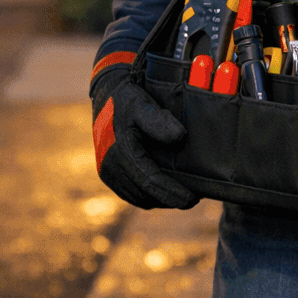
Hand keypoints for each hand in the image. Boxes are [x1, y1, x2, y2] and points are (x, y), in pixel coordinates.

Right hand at [91, 64, 200, 209]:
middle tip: (193, 198)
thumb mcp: (143, 105)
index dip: (173, 193)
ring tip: (180, 194)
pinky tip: (163, 190)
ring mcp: (107, 173)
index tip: (193, 199)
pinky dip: (147, 195)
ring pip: (138, 198)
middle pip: (146, 195)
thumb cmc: (127, 100)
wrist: (104, 97)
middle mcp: (111, 168)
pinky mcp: (107, 174)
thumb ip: (159, 121)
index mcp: (121, 153)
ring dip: (159, 200)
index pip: (151, 182)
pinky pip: (130, 194)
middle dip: (170, 200)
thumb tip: (180, 138)